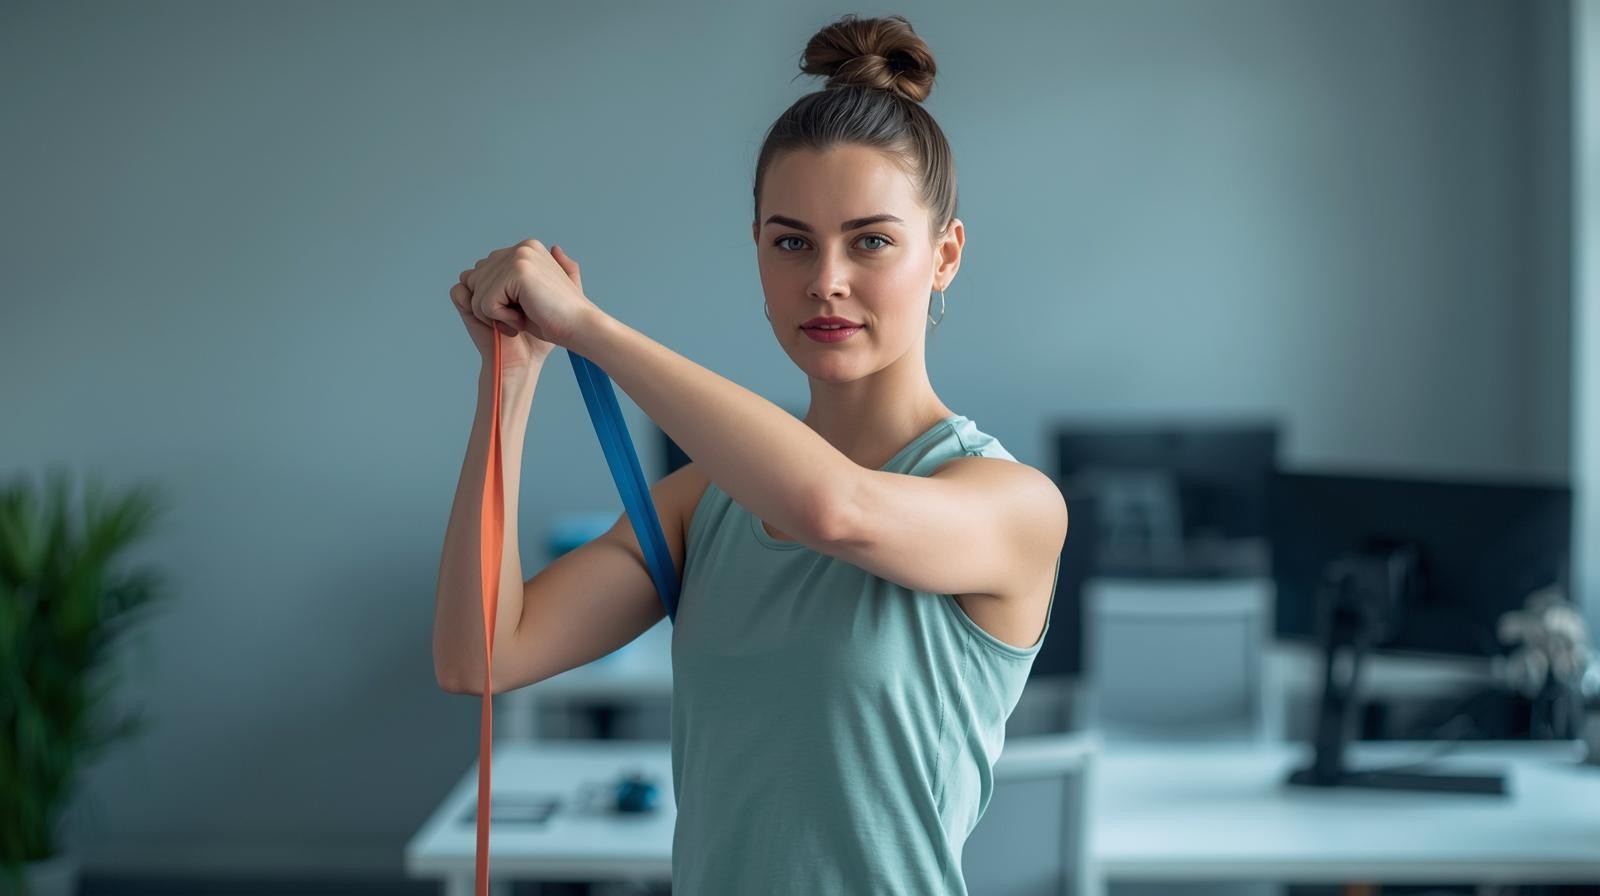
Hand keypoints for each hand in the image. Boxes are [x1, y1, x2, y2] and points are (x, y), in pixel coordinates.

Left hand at [450, 241, 596, 367]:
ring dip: (495, 316)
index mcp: (528, 248)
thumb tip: (556, 249)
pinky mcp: (517, 273)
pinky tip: (520, 321)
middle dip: (490, 306)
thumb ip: (541, 270)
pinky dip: (500, 319)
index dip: (494, 297)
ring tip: (521, 320)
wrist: (580, 329)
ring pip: (478, 293)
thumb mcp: (543, 289)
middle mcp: (522, 248)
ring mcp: (520, 257)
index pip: (483, 271)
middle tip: (518, 318)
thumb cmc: (561, 317)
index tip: (519, 310)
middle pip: (476, 280)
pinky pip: (485, 303)